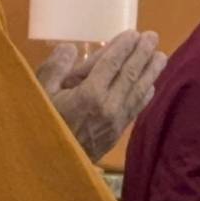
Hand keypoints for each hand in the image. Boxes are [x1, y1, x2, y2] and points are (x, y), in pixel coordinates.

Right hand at [37, 30, 166, 161]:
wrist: (49, 167)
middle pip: (131, 74)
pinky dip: (146, 94)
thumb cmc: (42, 124)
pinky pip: (136, 108)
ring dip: (151, 71)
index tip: (133, 33)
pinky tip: (152, 85)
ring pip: (138, 90)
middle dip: (143, 53)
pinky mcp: (118, 132)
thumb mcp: (39, 94)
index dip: (124, 47)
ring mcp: (116, 120)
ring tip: (161, 56)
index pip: (112, 63)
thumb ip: (54, 68)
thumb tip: (71, 48)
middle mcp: (108, 105)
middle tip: (152, 36)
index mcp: (89, 94)